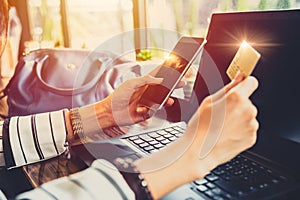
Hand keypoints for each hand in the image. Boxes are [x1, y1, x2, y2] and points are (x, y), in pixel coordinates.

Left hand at [102, 75, 178, 126]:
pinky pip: (153, 112)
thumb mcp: (131, 84)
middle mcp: (146, 94)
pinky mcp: (145, 114)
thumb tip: (159, 79)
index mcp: (143, 85)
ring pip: (161, 102)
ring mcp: (146, 104)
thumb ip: (145, 80)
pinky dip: (151, 110)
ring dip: (167, 101)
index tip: (176, 72)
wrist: (110, 113)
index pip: (158, 78)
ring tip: (170, 101)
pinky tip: (143, 110)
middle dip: (172, 87)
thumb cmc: (117, 97)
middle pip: (163, 89)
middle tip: (181, 84)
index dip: (167, 75)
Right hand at [135, 74, 258, 198]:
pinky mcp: (251, 138)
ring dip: (239, 118)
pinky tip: (226, 133)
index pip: (251, 82)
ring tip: (222, 126)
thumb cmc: (200, 127)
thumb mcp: (209, 101)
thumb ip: (228, 88)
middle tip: (221, 114)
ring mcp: (251, 125)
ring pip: (248, 115)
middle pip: (248, 101)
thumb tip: (239, 78)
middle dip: (237, 104)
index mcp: (237, 98)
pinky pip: (248, 128)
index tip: (239, 88)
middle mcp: (248, 110)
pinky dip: (240, 130)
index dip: (244, 84)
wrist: (199, 151)